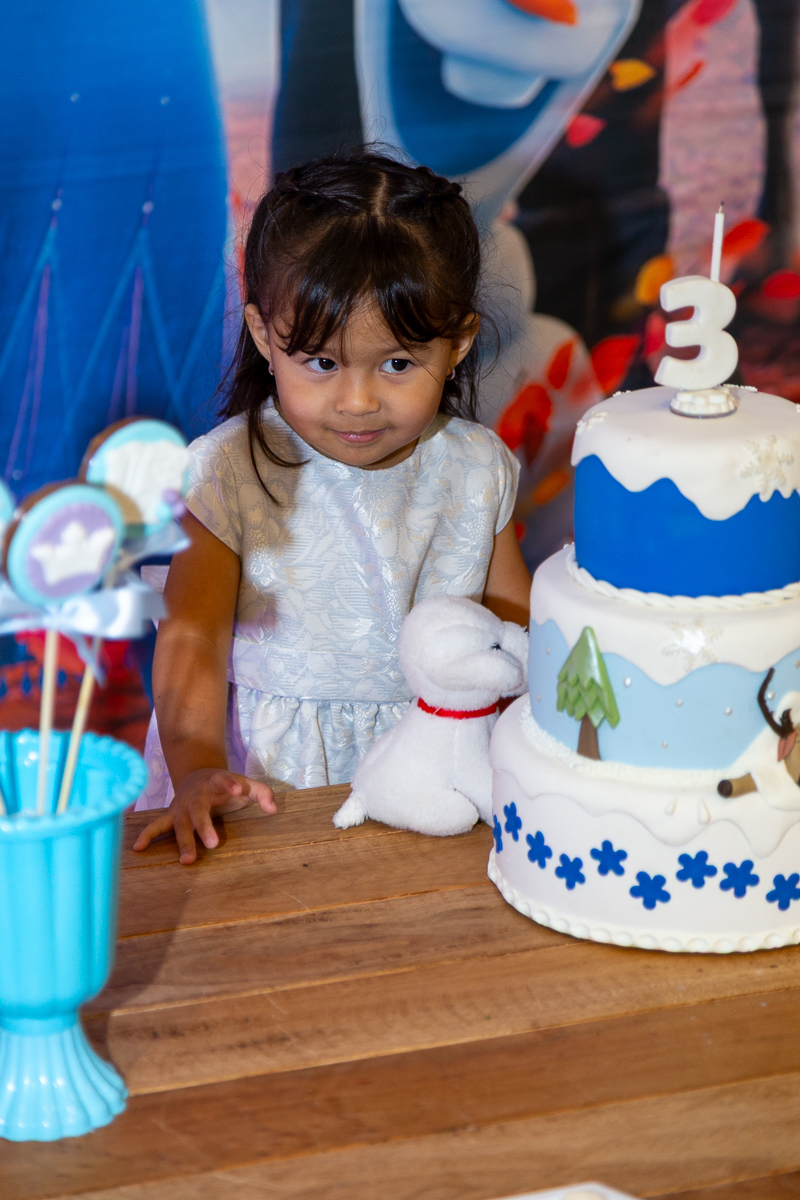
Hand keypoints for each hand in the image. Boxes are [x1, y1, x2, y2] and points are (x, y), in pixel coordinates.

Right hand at [133, 768, 275, 864]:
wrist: (198, 774)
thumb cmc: (227, 785)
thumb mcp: (246, 784)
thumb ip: (262, 793)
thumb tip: (273, 810)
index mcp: (215, 781)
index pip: (223, 779)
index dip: (229, 783)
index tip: (238, 788)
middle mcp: (195, 794)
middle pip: (198, 809)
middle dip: (203, 826)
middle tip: (213, 844)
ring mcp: (181, 805)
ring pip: (179, 823)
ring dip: (183, 841)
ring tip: (187, 861)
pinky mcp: (171, 815)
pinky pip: (158, 826)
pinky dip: (147, 835)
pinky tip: (138, 848)